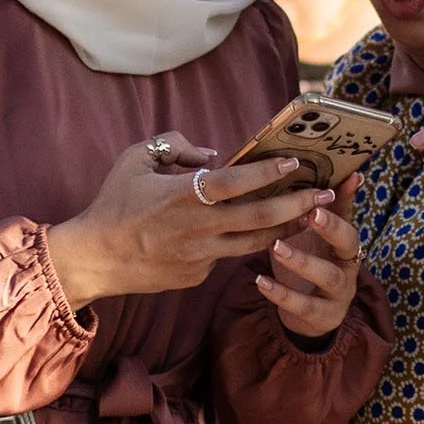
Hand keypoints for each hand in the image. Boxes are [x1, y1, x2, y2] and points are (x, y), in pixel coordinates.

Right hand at [48, 133, 326, 310]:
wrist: (95, 258)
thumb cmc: (114, 203)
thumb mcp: (136, 159)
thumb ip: (175, 146)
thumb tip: (213, 154)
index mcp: (182, 196)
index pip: (235, 183)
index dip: (268, 173)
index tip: (295, 163)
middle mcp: (196, 229)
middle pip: (260, 219)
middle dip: (299, 205)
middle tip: (327, 193)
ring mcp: (199, 257)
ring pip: (254, 244)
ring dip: (287, 229)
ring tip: (313, 215)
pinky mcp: (197, 277)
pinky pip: (226, 256)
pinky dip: (242, 243)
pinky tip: (261, 234)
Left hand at [256, 172, 360, 338]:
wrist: (310, 316)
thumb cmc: (310, 263)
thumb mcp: (313, 236)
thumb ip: (316, 207)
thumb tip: (325, 171)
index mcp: (345, 241)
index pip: (350, 214)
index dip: (347, 199)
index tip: (338, 183)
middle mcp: (349, 265)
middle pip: (350, 243)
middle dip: (332, 228)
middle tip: (310, 213)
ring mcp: (340, 293)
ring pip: (328, 276)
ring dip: (303, 260)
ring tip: (276, 246)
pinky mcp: (323, 317)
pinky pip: (304, 306)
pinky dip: (281, 294)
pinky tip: (260, 281)